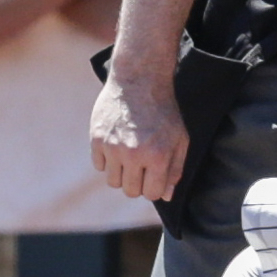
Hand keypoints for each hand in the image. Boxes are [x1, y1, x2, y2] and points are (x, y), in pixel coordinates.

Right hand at [90, 60, 189, 199]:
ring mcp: (113, 146)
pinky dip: (108, 160)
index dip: (154, 188)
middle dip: (138, 183)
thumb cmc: (164, 112)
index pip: (151, 194)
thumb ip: (175, 169)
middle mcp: (134, 154)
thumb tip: (166, 195)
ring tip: (130, 157)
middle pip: (130, 191)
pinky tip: (118, 145)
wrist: (139, 81)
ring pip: (113, 182)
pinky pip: (99, 166)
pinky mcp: (97, 138)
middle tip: (142, 166)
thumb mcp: (180, 140)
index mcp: (158, 156)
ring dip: (122, 174)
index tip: (154, 176)